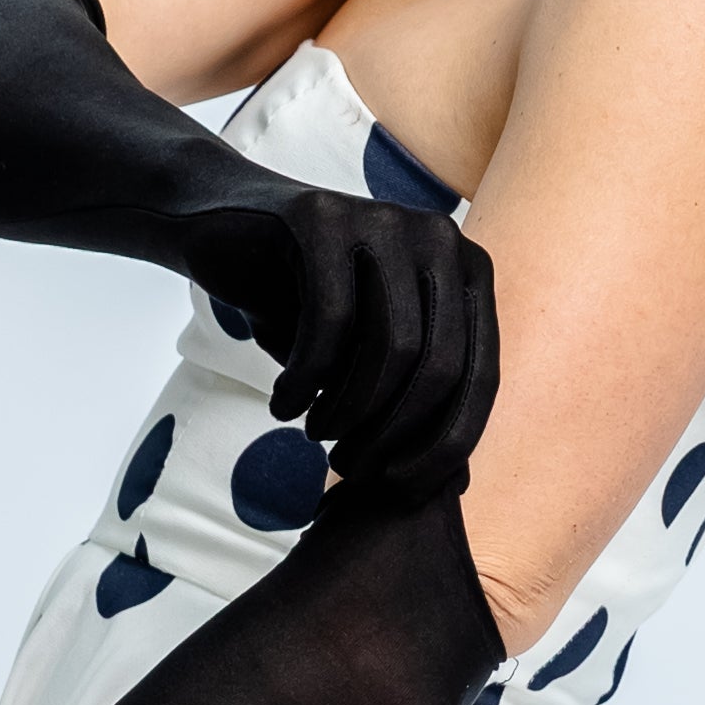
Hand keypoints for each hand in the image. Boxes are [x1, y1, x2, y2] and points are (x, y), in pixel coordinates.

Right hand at [200, 190, 498, 506]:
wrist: (226, 227)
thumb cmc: (307, 304)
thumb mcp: (368, 356)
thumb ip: (414, 398)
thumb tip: (459, 484)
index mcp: (467, 271)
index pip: (479, 374)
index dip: (446, 444)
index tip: (401, 487)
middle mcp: (441, 236)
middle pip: (439, 366)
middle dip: (394, 434)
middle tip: (350, 466)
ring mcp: (385, 218)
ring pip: (391, 347)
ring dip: (350, 411)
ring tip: (317, 433)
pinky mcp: (324, 217)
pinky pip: (330, 323)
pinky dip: (305, 380)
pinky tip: (283, 405)